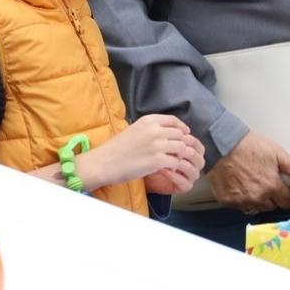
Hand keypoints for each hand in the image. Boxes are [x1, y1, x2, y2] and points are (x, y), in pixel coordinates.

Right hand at [82, 115, 203, 192]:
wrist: (104, 162)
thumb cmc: (116, 149)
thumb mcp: (135, 130)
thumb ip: (151, 129)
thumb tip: (168, 133)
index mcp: (149, 120)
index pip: (174, 121)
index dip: (182, 128)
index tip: (185, 134)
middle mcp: (155, 130)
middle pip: (180, 134)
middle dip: (182, 143)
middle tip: (179, 152)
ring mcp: (158, 145)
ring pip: (181, 147)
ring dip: (180, 155)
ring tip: (174, 161)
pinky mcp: (158, 160)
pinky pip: (176, 161)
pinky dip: (175, 166)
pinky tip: (168, 168)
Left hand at [142, 130, 203, 194]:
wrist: (141, 169)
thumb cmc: (152, 154)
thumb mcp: (161, 141)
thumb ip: (171, 135)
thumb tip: (180, 129)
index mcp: (192, 151)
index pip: (198, 146)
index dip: (191, 141)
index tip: (179, 136)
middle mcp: (193, 164)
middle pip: (199, 158)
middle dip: (188, 153)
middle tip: (175, 148)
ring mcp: (189, 176)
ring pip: (194, 171)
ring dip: (181, 165)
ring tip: (169, 160)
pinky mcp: (183, 186)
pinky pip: (185, 183)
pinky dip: (176, 176)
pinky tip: (165, 170)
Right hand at [205, 131, 289, 214]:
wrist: (222, 144)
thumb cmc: (247, 146)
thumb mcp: (276, 153)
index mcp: (271, 186)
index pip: (288, 202)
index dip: (288, 196)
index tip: (286, 191)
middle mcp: (257, 197)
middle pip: (272, 206)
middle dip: (273, 198)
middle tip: (268, 183)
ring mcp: (241, 201)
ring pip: (257, 207)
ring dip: (259, 200)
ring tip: (254, 183)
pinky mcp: (228, 201)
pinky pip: (240, 206)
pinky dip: (243, 199)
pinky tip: (241, 186)